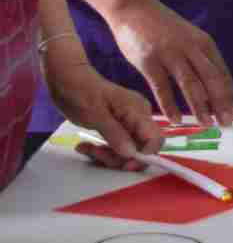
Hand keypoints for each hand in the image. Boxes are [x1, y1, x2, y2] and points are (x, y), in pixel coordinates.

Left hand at [42, 44, 160, 169]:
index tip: (124, 162)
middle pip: (140, 148)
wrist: (67, 79)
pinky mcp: (118, 126)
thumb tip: (132, 153)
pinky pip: (117, 144)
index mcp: (138, 111)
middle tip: (96, 154)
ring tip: (86, 148)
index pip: (155, 139)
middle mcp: (138, 117)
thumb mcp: (95, 115)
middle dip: (119, 157)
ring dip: (106, 154)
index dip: (144, 155)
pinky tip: (86, 145)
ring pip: (127, 149)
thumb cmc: (80, 91)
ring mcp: (128, 122)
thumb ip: (116, 134)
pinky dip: (102, 149)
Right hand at [102, 0, 232, 124]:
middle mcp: (191, 49)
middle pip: (212, 80)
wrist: (133, 7)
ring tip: (207, 124)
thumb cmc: (162, 27)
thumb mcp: (189, 38)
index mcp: (204, 44)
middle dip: (222, 103)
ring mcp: (170, 54)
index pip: (222, 74)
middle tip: (228, 123)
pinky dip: (170, 104)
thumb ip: (200, 58)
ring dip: (201, 106)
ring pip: (191, 84)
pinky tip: (176, 119)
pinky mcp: (149, 60)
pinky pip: (162, 86)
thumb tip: (214, 84)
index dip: (231, 96)